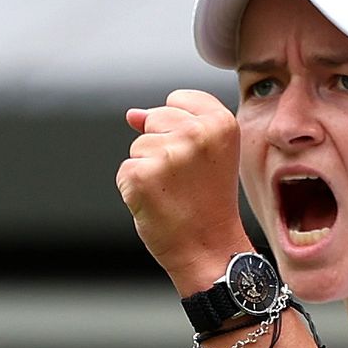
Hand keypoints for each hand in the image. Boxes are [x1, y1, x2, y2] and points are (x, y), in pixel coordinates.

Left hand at [116, 90, 251, 292]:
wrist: (209, 248)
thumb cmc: (210, 202)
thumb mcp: (209, 154)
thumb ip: (176, 124)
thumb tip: (132, 114)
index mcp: (221, 122)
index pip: (177, 100)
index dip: (180, 128)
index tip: (198, 157)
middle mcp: (196, 133)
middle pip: (155, 118)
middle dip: (162, 145)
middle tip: (187, 179)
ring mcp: (167, 154)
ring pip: (138, 145)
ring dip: (148, 169)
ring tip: (175, 192)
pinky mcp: (141, 175)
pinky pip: (126, 170)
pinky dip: (135, 189)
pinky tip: (159, 203)